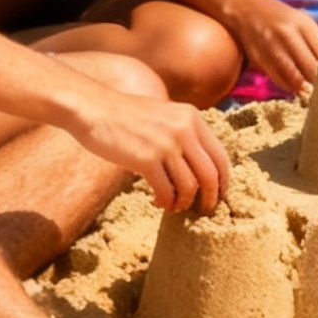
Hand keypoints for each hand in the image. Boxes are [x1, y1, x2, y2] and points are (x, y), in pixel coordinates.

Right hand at [75, 93, 231, 213]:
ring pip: (190, 186)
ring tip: (174, 206)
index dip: (223, 181)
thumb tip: (198, 167)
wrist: (93, 107)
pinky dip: (165, 202)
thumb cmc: (126, 115)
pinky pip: (166, 191)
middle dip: (210, 198)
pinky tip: (157, 202)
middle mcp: (184, 129)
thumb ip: (183, 133)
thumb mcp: (165, 114)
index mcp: (192, 118)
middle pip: (211, 175)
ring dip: (183, 203)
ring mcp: (166, 144)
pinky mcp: (146, 159)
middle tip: (203, 210)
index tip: (219, 196)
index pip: (221, 156)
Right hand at [226, 0, 317, 95]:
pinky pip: (279, 78)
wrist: (244, 7)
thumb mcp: (302, 23)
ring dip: (305, 88)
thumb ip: (316, 42)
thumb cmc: (280, 18)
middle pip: (312, 67)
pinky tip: (297, 89)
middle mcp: (288, 35)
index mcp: (304, 25)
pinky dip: (290, 86)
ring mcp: (273, 47)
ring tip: (313, 95)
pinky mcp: (260, 58)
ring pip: (295, 76)